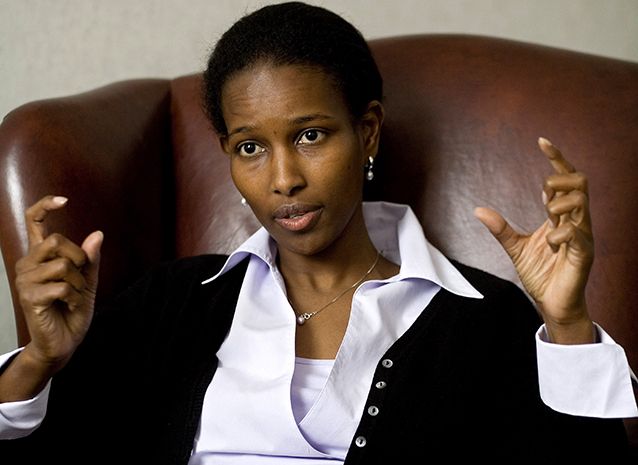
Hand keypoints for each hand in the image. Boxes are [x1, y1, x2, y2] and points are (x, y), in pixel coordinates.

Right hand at [14, 195, 102, 368]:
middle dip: (79, 258)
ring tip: (74, 296)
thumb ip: (91, 259)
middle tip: (81, 279)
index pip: (34, 222)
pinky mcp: (29, 297)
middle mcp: (28, 264)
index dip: (45, 206)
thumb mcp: (88, 280)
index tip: (63, 200)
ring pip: (63, 265)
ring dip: (79, 282)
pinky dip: (75, 296)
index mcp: (40, 256)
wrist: (64, 341)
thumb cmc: (72, 309)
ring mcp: (25, 280)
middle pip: (57, 240)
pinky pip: (62, 286)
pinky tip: (69, 305)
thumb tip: (97, 234)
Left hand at [474, 138, 594, 343]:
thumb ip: (501, 229)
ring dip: (557, 204)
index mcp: (561, 216)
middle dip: (559, 179)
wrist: (552, 304)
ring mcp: (583, 235)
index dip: (557, 159)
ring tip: (545, 220)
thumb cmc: (541, 275)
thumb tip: (478, 210)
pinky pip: (577, 232)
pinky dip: (558, 233)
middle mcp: (576, 221)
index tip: (541, 141)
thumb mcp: (515, 248)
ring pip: (581, 201)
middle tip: (543, 193)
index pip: (565, 180)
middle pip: (580, 182)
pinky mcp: (584, 253)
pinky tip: (549, 244)